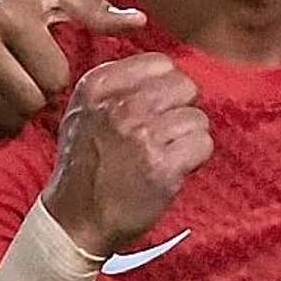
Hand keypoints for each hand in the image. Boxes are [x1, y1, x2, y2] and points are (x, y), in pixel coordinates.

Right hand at [0, 0, 144, 137]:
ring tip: (17, 88)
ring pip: (4, 117)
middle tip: (35, 81)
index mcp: (12, 16)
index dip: (60, 77)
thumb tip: (139, 22)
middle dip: (40, 97)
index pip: (54, 79)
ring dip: (17, 111)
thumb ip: (99, 10)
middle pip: (29, 103)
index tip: (51, 64)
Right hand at [42, 55, 211, 256]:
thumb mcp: (84, 113)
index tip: (156, 106)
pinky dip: (196, 158)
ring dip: (188, 137)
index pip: (159, 62)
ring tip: (165, 153)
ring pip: (197, 117)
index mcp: (97, 88)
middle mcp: (120, 107)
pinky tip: (174, 168)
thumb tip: (166, 70)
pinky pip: (204, 144)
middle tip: (164, 133)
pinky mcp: (163, 165)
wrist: (77, 218)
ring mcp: (142, 135)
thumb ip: (119, 87)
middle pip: (185, 86)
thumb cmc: (86, 166)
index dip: (166, 85)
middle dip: (181, 110)